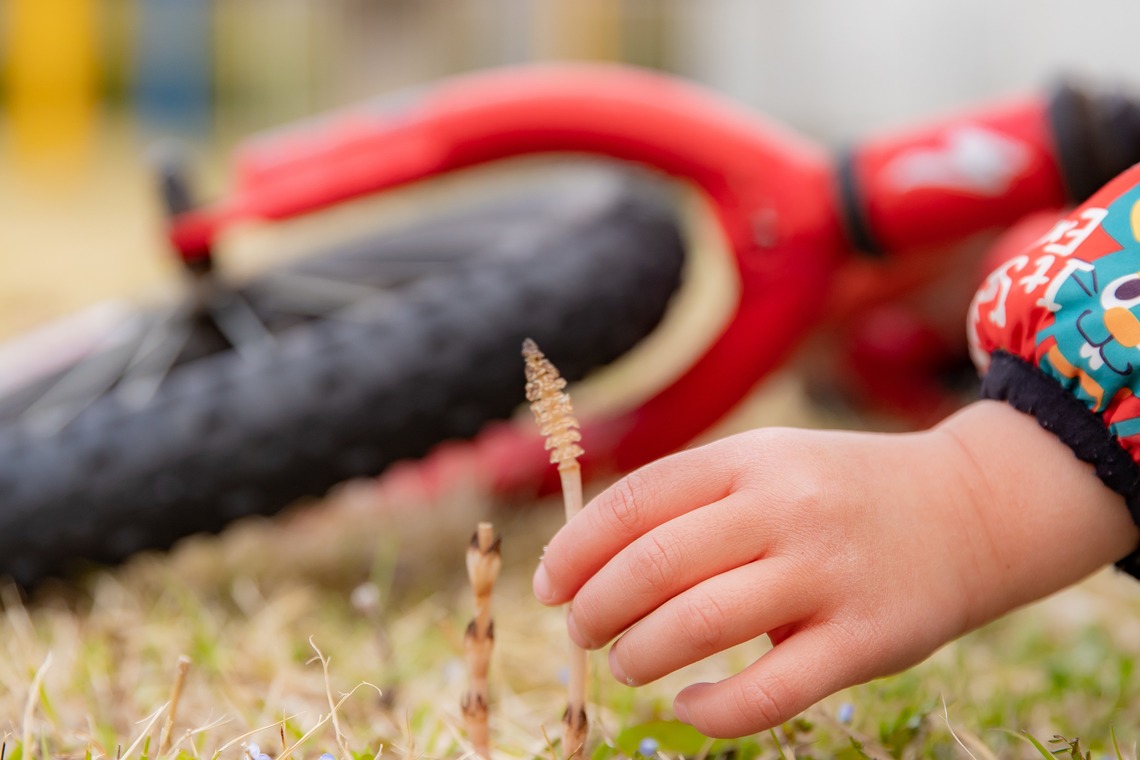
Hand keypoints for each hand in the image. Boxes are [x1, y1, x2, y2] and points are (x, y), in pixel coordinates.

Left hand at [533, 401, 1137, 736]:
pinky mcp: (865, 640)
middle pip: (653, 565)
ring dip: (639, 655)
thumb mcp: (768, 464)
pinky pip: (768, 692)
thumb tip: (588, 558)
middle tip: (581, 632)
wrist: (969, 509)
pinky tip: (687, 705)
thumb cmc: (841, 493)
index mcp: (750, 460)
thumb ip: (691, 498)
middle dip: (595, 608)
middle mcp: (784, 509)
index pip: (634, 501)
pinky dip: (710, 709)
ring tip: (626, 663)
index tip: (548, 584)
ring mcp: (827, 574)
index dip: (575, 548)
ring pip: (697, 626)